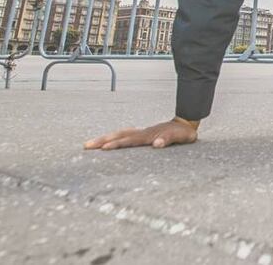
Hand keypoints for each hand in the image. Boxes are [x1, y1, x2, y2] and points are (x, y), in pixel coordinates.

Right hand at [83, 119, 198, 150]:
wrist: (185, 124)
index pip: (129, 140)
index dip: (117, 144)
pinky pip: (123, 135)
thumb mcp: (180, 138)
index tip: (104, 148)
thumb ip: (169, 140)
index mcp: (149, 136)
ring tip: (89, 144)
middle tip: (87, 146)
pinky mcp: (141, 135)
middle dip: (102, 140)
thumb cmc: (183, 133)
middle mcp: (142, 133)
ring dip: (104, 138)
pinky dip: (113, 138)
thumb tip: (157, 144)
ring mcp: (141, 133)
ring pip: (119, 134)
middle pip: (119, 135)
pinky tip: (106, 142)